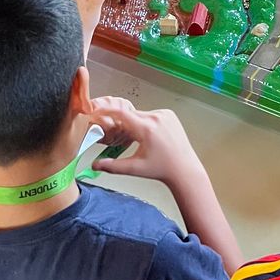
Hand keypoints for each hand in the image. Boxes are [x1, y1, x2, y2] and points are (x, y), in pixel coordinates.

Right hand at [89, 97, 204, 188]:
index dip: (108, 111)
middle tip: (121, 136)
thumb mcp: (135, 168)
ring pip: (141, 114)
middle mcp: (156, 117)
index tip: (98, 110)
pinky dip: (146, 122)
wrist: (183, 169)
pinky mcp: (170, 114)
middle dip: (124, 123)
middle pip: (131, 115)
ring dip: (136, 123)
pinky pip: (151, 114)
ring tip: (141, 140)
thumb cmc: (161, 169)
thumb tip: (95, 165)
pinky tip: (151, 136)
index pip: (122, 114)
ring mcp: (165, 114)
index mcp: (146, 129)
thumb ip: (113, 166)